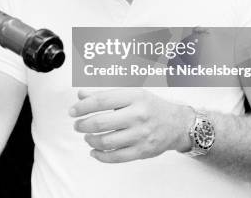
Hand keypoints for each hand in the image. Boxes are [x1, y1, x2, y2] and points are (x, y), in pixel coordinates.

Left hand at [69, 88, 192, 162]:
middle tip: (77, 125)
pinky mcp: (142, 151)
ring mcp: (141, 135)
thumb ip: (105, 94)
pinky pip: (116, 157)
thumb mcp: (130, 93)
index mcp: (134, 97)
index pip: (101, 100)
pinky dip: (101, 155)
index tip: (73, 111)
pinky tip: (94, 151)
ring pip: (106, 141)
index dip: (82, 106)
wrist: (177, 124)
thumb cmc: (151, 106)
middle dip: (83, 125)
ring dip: (90, 140)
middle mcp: (138, 115)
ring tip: (87, 136)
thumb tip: (81, 95)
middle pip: (101, 122)